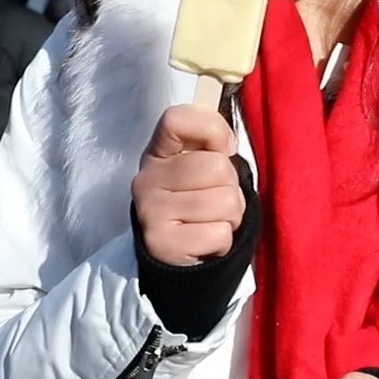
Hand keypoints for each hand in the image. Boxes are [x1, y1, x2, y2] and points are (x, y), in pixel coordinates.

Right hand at [131, 103, 243, 266]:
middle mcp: (147, 178)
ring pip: (225, 202)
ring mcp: (151, 210)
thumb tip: (228, 145)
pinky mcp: (161, 243)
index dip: (212, 129)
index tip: (224, 150)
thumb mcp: (200, 168)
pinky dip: (223, 242)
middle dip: (231, 188)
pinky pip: (219, 234)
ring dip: (231, 217)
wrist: (174, 260)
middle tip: (216, 202)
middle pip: (217, 167)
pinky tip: (205, 242)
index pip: (177, 119)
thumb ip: (212, 146)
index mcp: (158, 152)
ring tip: (212, 223)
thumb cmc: (197, 205)